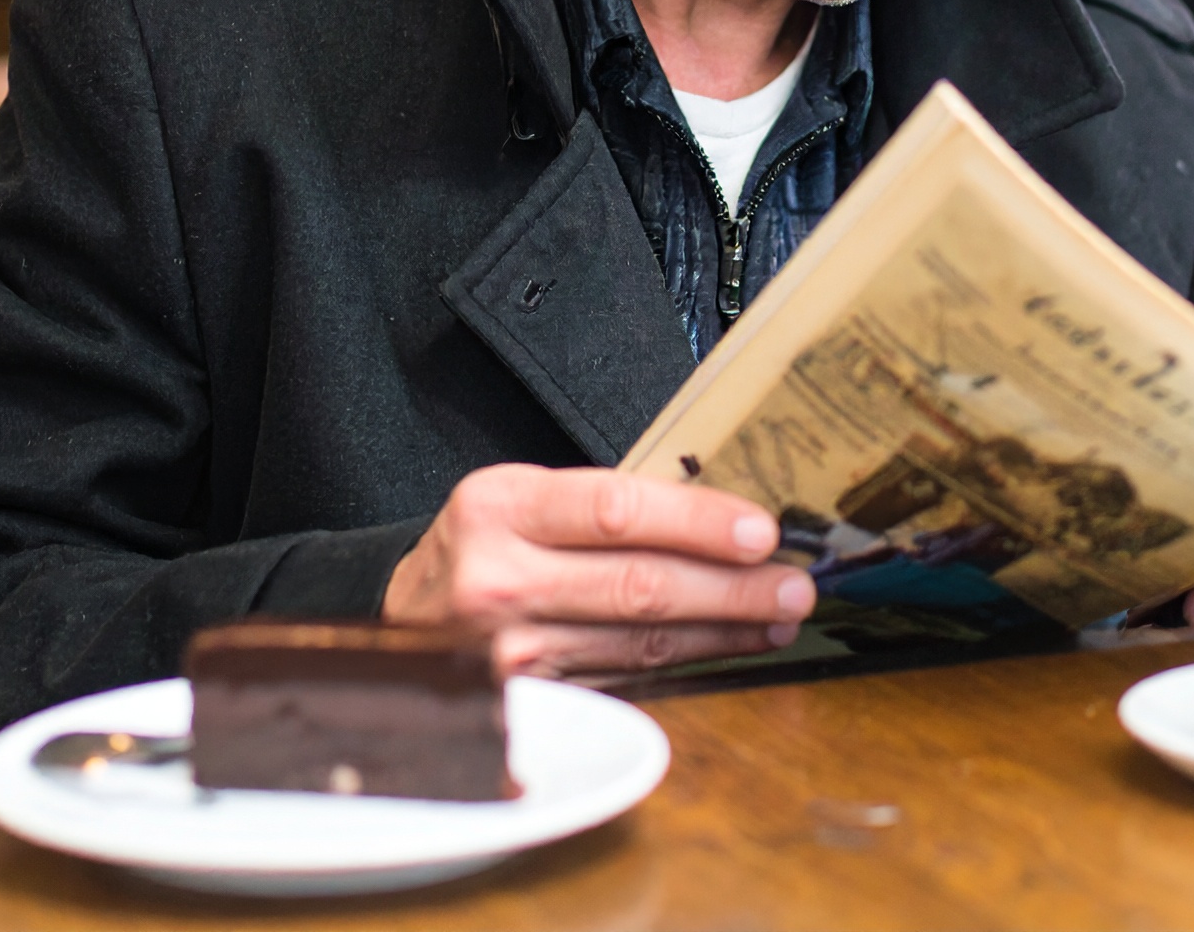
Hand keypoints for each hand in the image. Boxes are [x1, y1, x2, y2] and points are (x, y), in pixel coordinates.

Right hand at [380, 464, 813, 677]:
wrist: (398, 613)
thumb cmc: (483, 542)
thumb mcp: (521, 497)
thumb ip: (604, 504)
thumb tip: (720, 515)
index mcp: (499, 504)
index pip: (617, 509)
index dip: (696, 521)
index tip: (760, 531)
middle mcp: (498, 577)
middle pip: (639, 584)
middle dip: (732, 586)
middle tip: (795, 584)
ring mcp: (509, 648)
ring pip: (640, 639)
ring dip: (722, 628)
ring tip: (777, 614)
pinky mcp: (527, 697)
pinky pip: (623, 675)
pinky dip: (684, 660)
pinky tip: (726, 645)